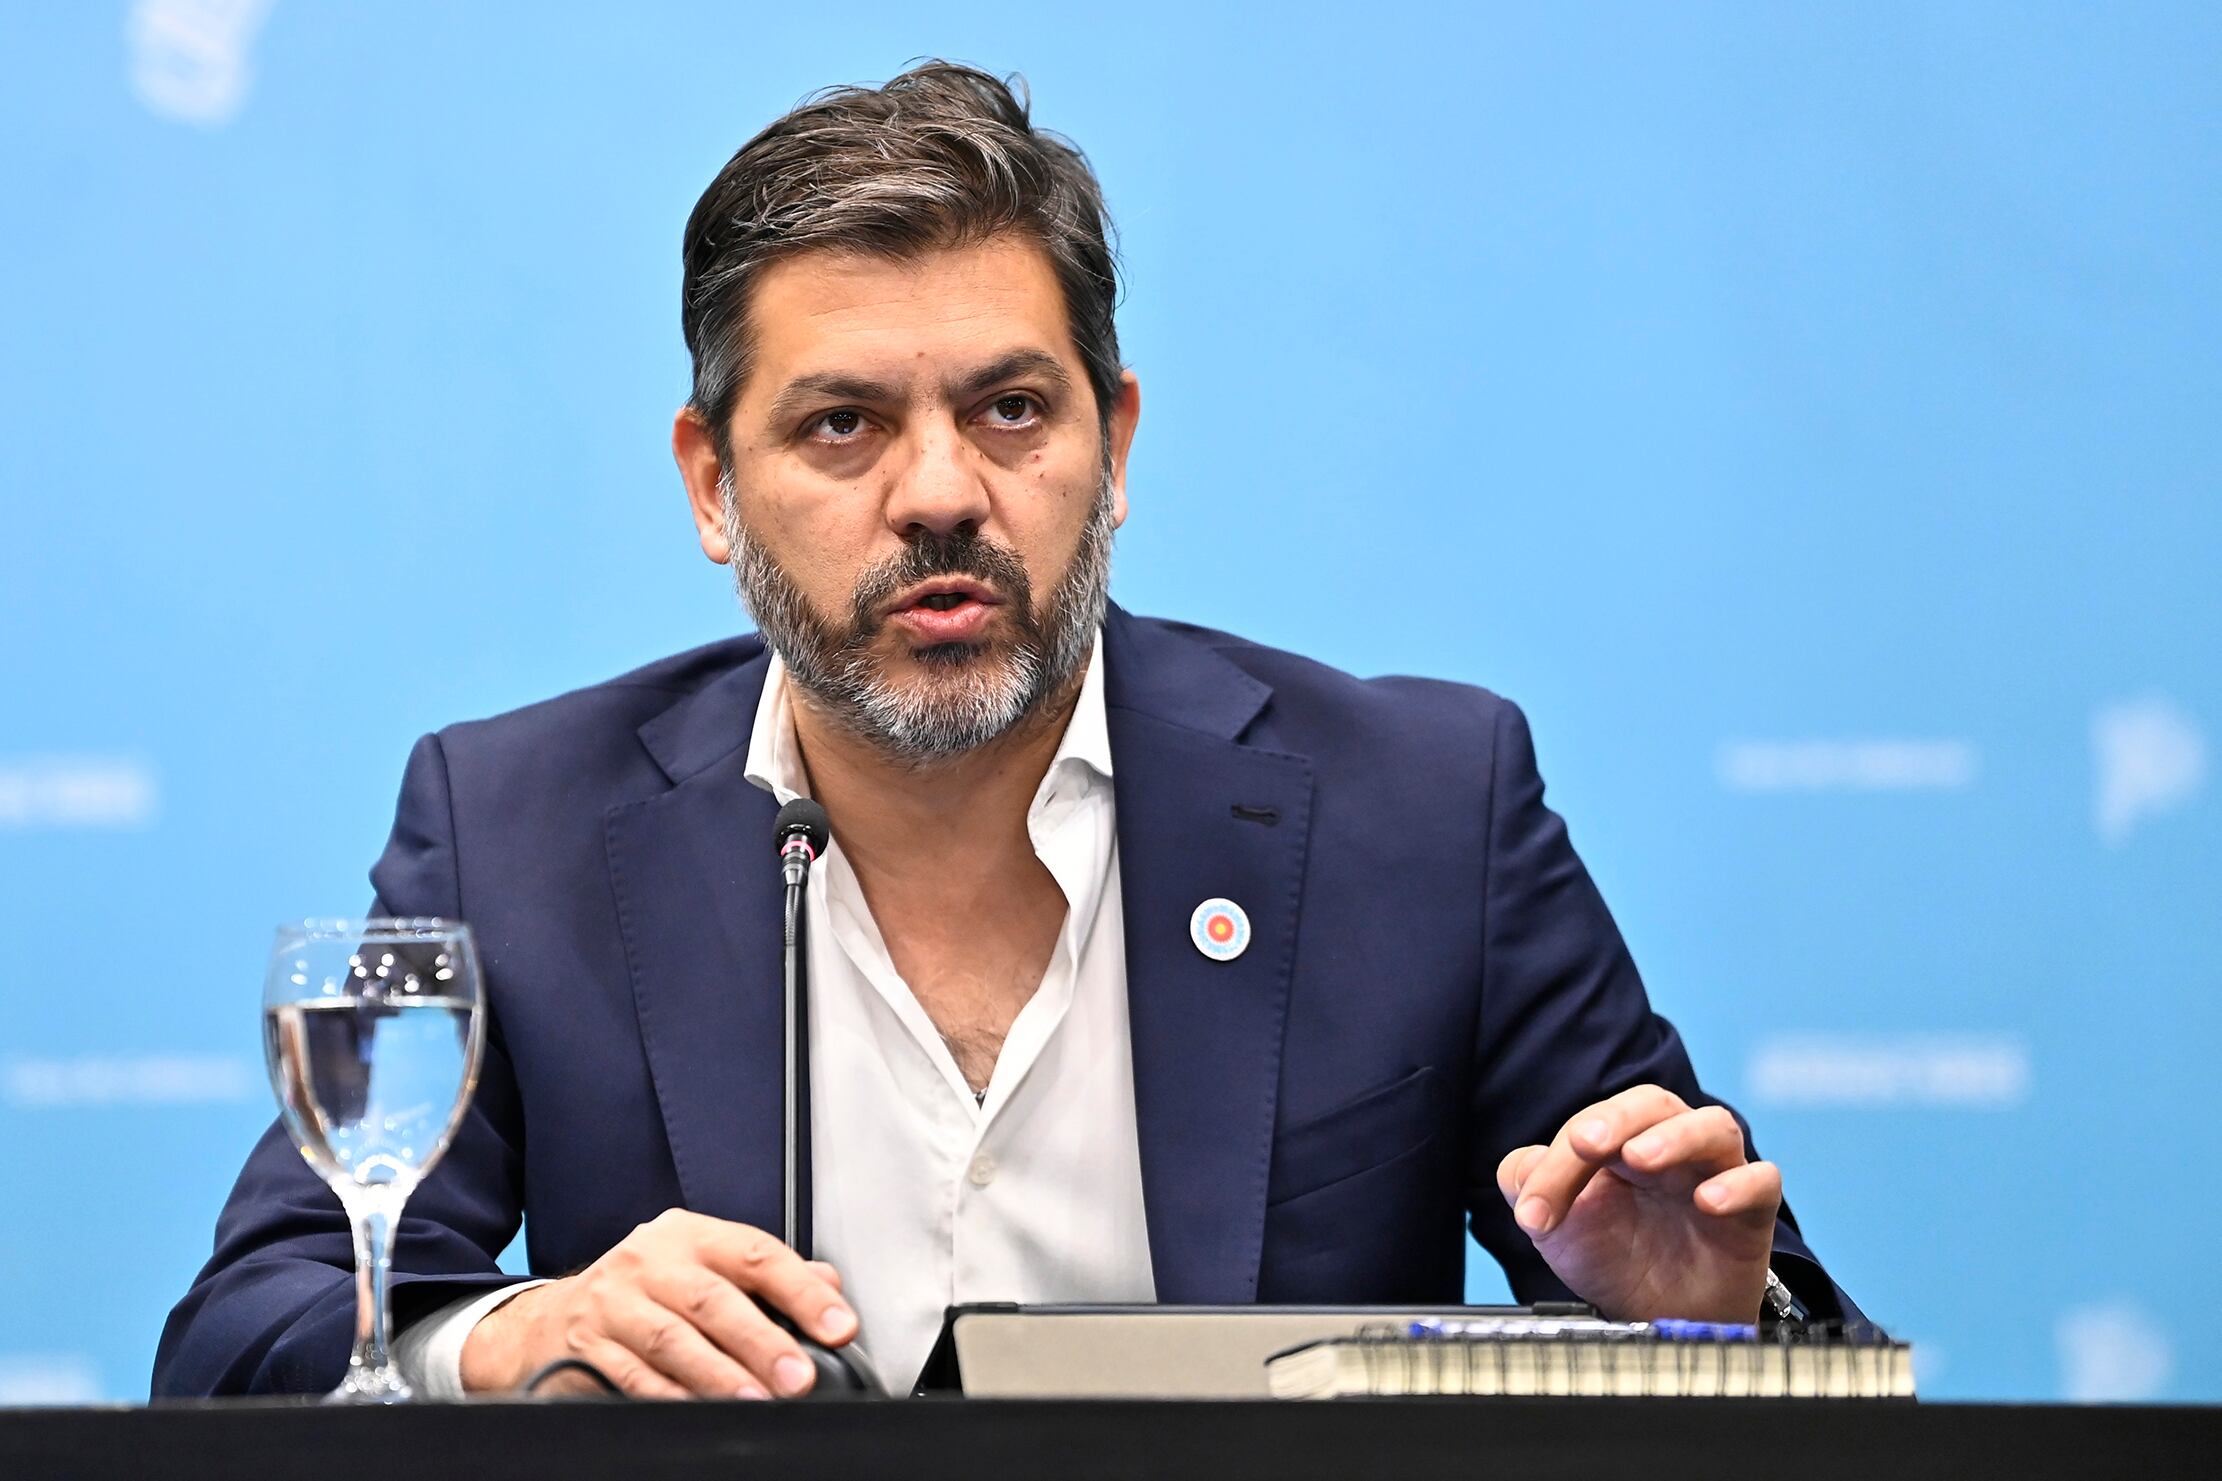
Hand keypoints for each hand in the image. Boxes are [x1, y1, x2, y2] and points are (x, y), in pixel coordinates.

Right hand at [460, 1209, 855, 1398]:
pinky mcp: (587, 1347)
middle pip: (714, 1300)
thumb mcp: (703, 1267)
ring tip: (756, 1401)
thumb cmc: (645, 1293)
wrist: (549, 1320)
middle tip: (799, 1378)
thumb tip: (831, 1288)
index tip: (839, 1327)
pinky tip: (699, 1412)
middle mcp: (650, 1262)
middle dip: (762, 1342)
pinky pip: (634, 1376)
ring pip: (673, 1341)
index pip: (757, 1254)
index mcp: (690, 1236)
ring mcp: (614, 1304)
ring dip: (719, 1376)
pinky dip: (670, 1397)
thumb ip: (766, 1277)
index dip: (802, 1291)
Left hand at [1496, 1085, 1779, 1322]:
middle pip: (1654, 1104)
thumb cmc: (1614, 1256)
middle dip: (1617, 1118)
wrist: (1658, 1317)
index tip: (1534, 1213)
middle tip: (1586, 1143)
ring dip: (1676, 1136)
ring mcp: (1715, 1174)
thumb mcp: (1559, 1226)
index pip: (1594, 1125)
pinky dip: (1739, 1184)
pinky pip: (1762, 1180)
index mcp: (1622, 1141)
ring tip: (1641, 1158)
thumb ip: (1530, 1187)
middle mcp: (1671, 1146)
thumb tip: (1520, 1170)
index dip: (1560, 1162)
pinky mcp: (1753, 1212)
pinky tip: (1708, 1201)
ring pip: (1713, 1127)